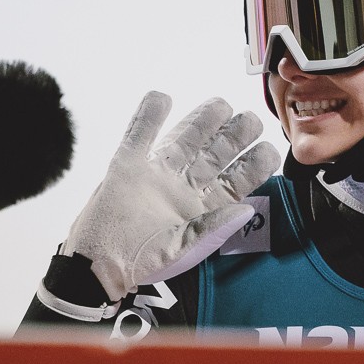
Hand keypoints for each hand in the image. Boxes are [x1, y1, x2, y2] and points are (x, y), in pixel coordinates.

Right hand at [61, 92, 279, 302]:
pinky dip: (148, 116)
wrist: (95, 265)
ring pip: (184, 138)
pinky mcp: (126, 166)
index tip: (267, 148)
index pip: (236, 179)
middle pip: (215, 152)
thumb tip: (246, 211)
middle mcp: (184, 185)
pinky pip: (138, 135)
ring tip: (220, 104)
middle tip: (250, 120)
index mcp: (203, 206)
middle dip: (234, 135)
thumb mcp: (181, 250)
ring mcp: (156, 173)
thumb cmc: (140, 262)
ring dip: (201, 120)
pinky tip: (160, 97)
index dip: (253, 163)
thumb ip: (212, 229)